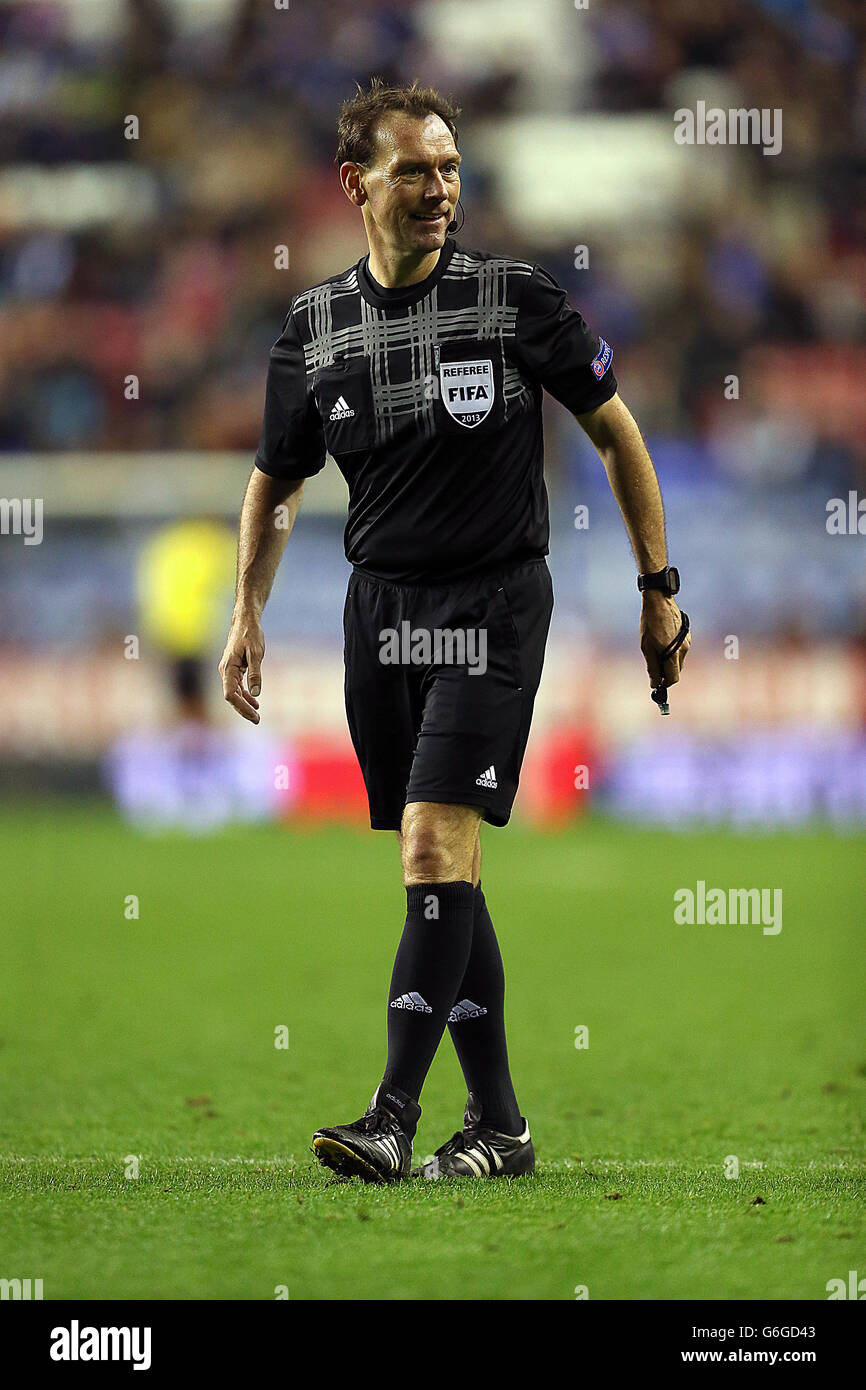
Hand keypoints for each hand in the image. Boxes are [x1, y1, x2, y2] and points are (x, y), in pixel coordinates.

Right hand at [219, 607, 263, 723]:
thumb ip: (255, 673)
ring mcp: (229, 670)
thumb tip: (256, 693)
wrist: (245, 620)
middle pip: (231, 696)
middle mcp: (225, 671)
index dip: (241, 707)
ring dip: (244, 704)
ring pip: (234, 692)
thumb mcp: (256, 653)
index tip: (253, 714)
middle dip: (243, 709)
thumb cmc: (250, 634)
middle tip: (257, 720)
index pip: (230, 694)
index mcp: (228, 668)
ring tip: (256, 715)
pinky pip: (237, 686)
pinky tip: (254, 701)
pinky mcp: (235, 668)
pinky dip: (245, 694)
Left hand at [640, 590, 689, 691]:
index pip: (673, 678)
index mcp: (673, 654)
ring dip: (668, 662)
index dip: (664, 684)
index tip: (656, 685)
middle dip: (666, 673)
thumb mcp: (646, 648)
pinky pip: (680, 651)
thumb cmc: (650, 623)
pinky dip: (672, 653)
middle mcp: (684, 649)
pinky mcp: (687, 636)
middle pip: (676, 671)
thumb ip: (652, 667)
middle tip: (653, 670)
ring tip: (655, 651)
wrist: (659, 601)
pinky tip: (662, 642)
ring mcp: (687, 642)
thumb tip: (654, 684)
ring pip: (678, 661)